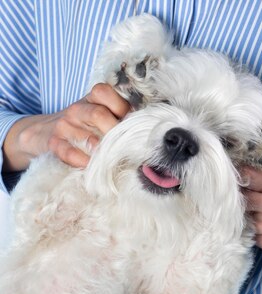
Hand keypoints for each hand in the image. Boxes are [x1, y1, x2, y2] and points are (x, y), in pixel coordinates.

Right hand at [2, 84, 129, 170]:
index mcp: (92, 98)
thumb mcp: (103, 112)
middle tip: (125, 145)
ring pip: (88, 138)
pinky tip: (92, 164)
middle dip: (115, 133)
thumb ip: (122, 115)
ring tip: (112, 158)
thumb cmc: (88, 124)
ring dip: (103, 151)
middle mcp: (77, 109)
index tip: (130, 123)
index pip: (105, 93)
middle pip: (99, 115)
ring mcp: (64, 125)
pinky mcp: (54, 143)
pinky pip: (71, 153)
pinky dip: (84, 161)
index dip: (120, 107)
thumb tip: (145, 127)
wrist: (47, 131)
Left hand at [241, 167, 261, 252]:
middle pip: (245, 201)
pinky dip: (254, 232)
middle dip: (242, 201)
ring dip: (248, 218)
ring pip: (247, 220)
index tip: (234, 181)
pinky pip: (252, 236)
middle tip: (243, 201)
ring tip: (258, 215)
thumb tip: (236, 177)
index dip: (239, 179)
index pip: (250, 178)